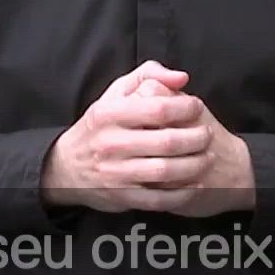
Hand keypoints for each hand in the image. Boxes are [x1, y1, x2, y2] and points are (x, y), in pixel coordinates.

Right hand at [40, 61, 254, 216]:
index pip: (157, 108)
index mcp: (108, 114)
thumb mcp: (115, 93)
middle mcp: (109, 143)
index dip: (185, 107)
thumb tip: (181, 78)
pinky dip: (183, 193)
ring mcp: (115, 173)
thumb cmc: (100, 126)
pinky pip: (159, 198)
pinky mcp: (122, 196)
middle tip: (207, 134)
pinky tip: (194, 182)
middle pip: (167, 141)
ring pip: (166, 171)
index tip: (197, 106)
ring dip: (195, 165)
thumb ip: (148, 76)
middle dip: (196, 138)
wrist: (67, 166)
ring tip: (207, 156)